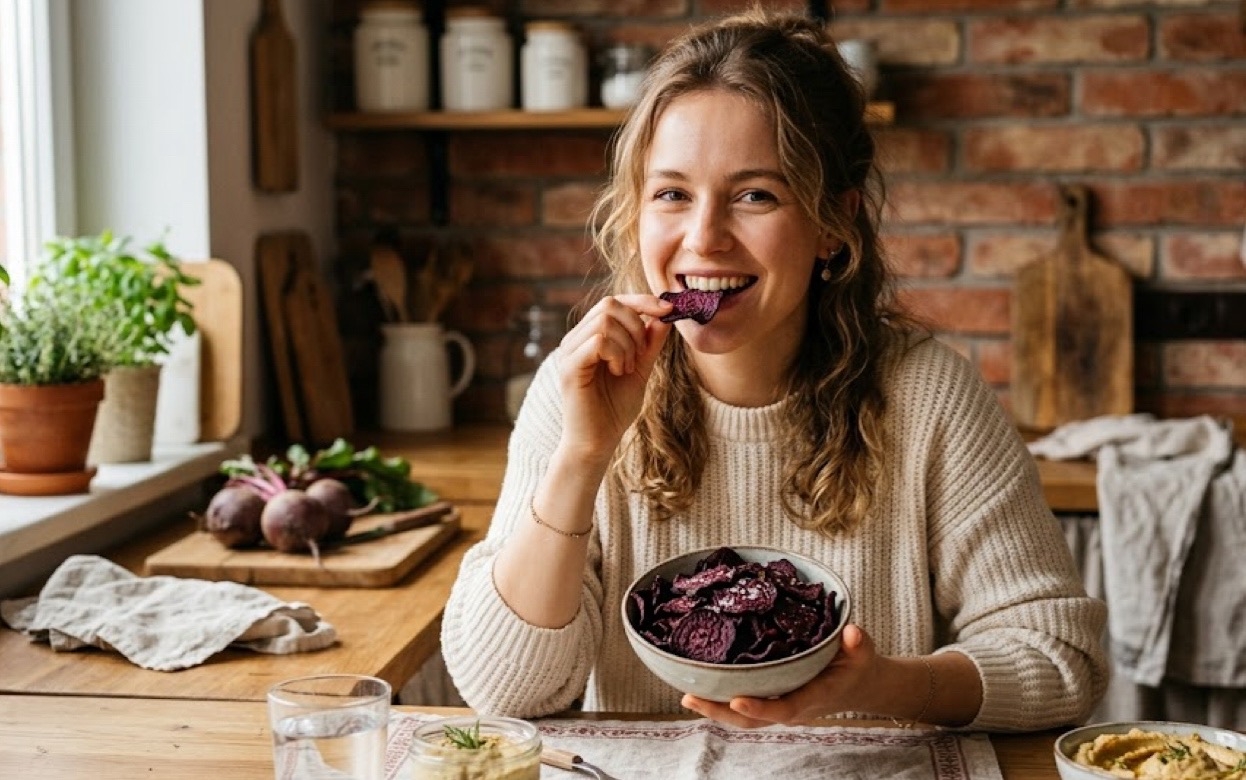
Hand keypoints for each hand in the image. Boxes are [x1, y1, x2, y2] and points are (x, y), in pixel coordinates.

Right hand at [556, 294, 671, 462]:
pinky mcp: (569, 367)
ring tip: (627, 368)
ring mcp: (569, 351)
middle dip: (636, 325)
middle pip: (609, 304)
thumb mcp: (640, 369)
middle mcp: (575, 339)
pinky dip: (617, 353)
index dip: (643, 301)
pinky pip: (598, 341)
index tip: (669, 310)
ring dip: (627, 343)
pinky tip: (619, 372)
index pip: (614, 302)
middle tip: (640, 355)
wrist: (598, 442)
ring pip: (604, 321)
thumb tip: (664, 316)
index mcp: (589, 336)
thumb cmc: (614, 409)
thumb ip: (649, 344)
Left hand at [681, 624, 880, 727]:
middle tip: (691, 697)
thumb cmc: (856, 665)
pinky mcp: (771, 700)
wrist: (856, 684)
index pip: (783, 708)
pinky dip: (720, 700)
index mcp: (812, 697)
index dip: (760, 708)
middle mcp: (792, 708)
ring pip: (742, 718)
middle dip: (720, 712)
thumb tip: (852, 633)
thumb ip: (857, 644)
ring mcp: (779, 707)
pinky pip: (743, 707)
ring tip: (687, 694)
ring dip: (714, 709)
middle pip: (751, 720)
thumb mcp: (862, 652)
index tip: (735, 700)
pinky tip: (699, 686)